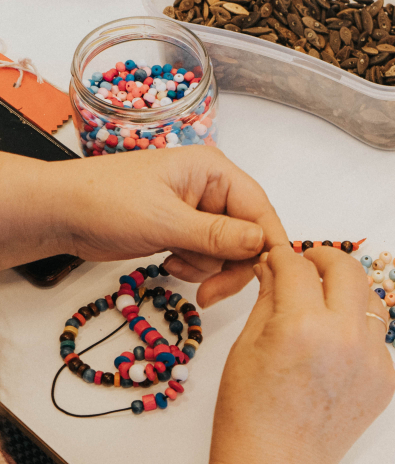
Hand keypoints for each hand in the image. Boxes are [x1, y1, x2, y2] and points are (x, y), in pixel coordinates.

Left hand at [45, 146, 282, 305]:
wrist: (56, 213)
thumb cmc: (103, 202)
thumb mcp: (165, 221)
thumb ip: (217, 235)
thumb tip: (261, 244)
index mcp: (214, 170)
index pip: (260, 209)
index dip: (268, 243)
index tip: (269, 275)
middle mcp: (211, 187)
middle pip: (248, 234)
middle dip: (230, 264)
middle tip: (211, 293)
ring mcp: (197, 210)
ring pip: (228, 251)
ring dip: (206, 266)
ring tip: (174, 262)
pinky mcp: (182, 229)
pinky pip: (207, 256)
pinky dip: (193, 266)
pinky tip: (169, 262)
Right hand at [210, 245, 394, 463]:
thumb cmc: (248, 414)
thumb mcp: (246, 346)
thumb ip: (269, 298)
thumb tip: (278, 266)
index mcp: (303, 325)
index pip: (299, 267)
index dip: (284, 257)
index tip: (279, 259)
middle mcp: (346, 337)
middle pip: (349, 271)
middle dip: (326, 259)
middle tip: (309, 264)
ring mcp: (373, 359)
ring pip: (372, 301)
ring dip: (349, 293)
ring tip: (324, 303)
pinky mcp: (387, 379)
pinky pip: (376, 338)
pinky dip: (357, 332)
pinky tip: (332, 348)